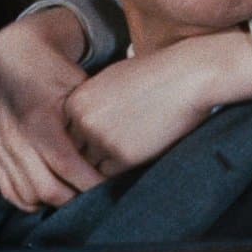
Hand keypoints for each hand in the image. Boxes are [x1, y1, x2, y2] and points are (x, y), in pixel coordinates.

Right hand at [0, 8, 104, 210]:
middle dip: (75, 197)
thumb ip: (91, 116)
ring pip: (29, 195)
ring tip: (74, 193)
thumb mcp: (77, 84)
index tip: (107, 186)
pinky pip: (10, 191)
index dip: (88, 182)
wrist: (11, 57)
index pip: (66, 164)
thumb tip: (115, 148)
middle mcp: (16, 137)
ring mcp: (2, 148)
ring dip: (54, 202)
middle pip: (48, 188)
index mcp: (39, 118)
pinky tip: (48, 194)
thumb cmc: (51, 69)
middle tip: (94, 194)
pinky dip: (30, 200)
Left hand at [64, 28, 251, 175]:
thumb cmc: (151, 75)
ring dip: (103, 165)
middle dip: (88, 154)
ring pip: (90, 167)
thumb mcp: (108, 81)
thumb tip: (77, 129)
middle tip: (108, 151)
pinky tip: (135, 156)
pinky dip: (119, 171)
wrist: (185, 77)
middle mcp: (82, 121)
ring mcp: (100, 140)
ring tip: (123, 153)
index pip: (66, 134)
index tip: (98, 138)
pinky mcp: (123, 156)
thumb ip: (88, 104)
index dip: (81, 139)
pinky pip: (110, 175)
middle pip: (74, 152)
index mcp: (75, 101)